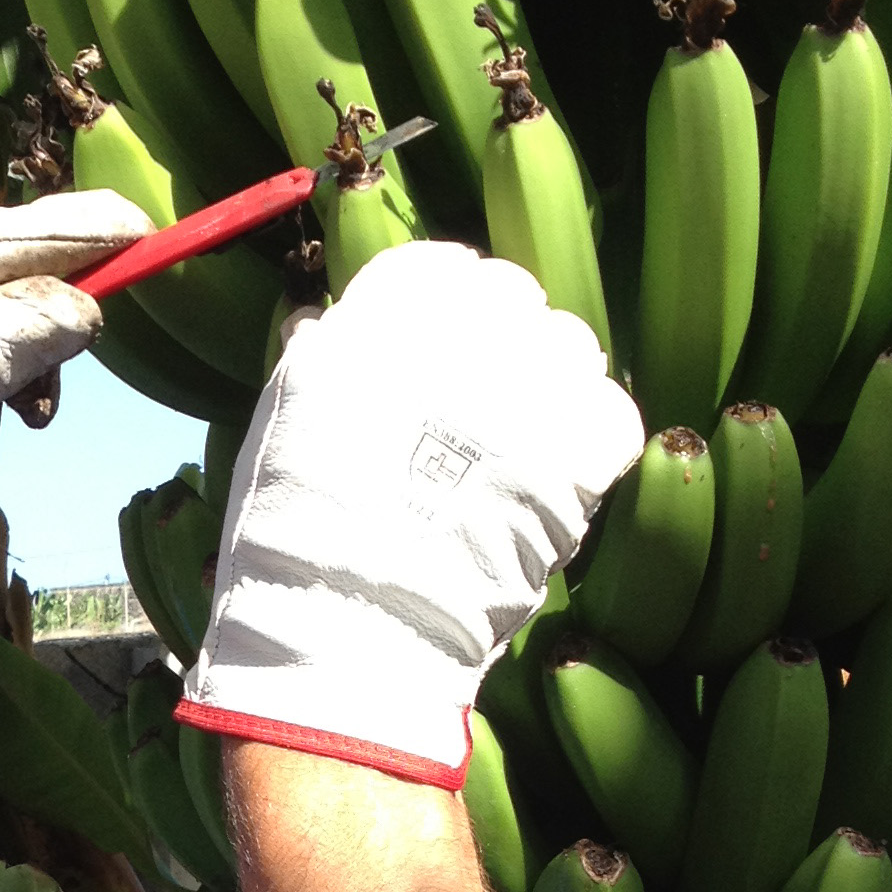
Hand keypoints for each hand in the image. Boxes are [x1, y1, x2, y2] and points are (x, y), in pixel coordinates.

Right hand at [180, 242, 643, 785]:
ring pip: (570, 347)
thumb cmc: (294, 531)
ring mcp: (530, 391)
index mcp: (384, 316)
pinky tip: (561, 467)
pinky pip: (611, 415)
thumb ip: (317, 355)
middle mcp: (465, 335)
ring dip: (550, 381)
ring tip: (522, 434)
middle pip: (512, 299)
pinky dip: (593, 435)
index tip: (441, 339)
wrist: (348, 625)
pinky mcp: (578, 456)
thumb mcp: (279, 419)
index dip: (443, 303)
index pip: (441, 266)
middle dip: (500, 338)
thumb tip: (322, 325)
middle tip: (481, 394)